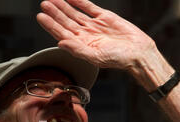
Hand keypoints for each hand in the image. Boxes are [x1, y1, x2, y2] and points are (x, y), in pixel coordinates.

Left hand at [36, 0, 155, 70]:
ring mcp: (94, 26)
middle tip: (44, 4)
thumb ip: (77, 50)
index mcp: (81, 46)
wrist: (138, 52)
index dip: (51, 25)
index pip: (62, 34)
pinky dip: (79, 1)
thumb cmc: (118, 59)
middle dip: (55, 13)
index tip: (41, 17)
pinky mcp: (104, 17)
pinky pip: (88, 7)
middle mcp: (85, 36)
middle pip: (66, 22)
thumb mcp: (96, 57)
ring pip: (75, 14)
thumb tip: (60, 43)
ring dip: (64, 7)